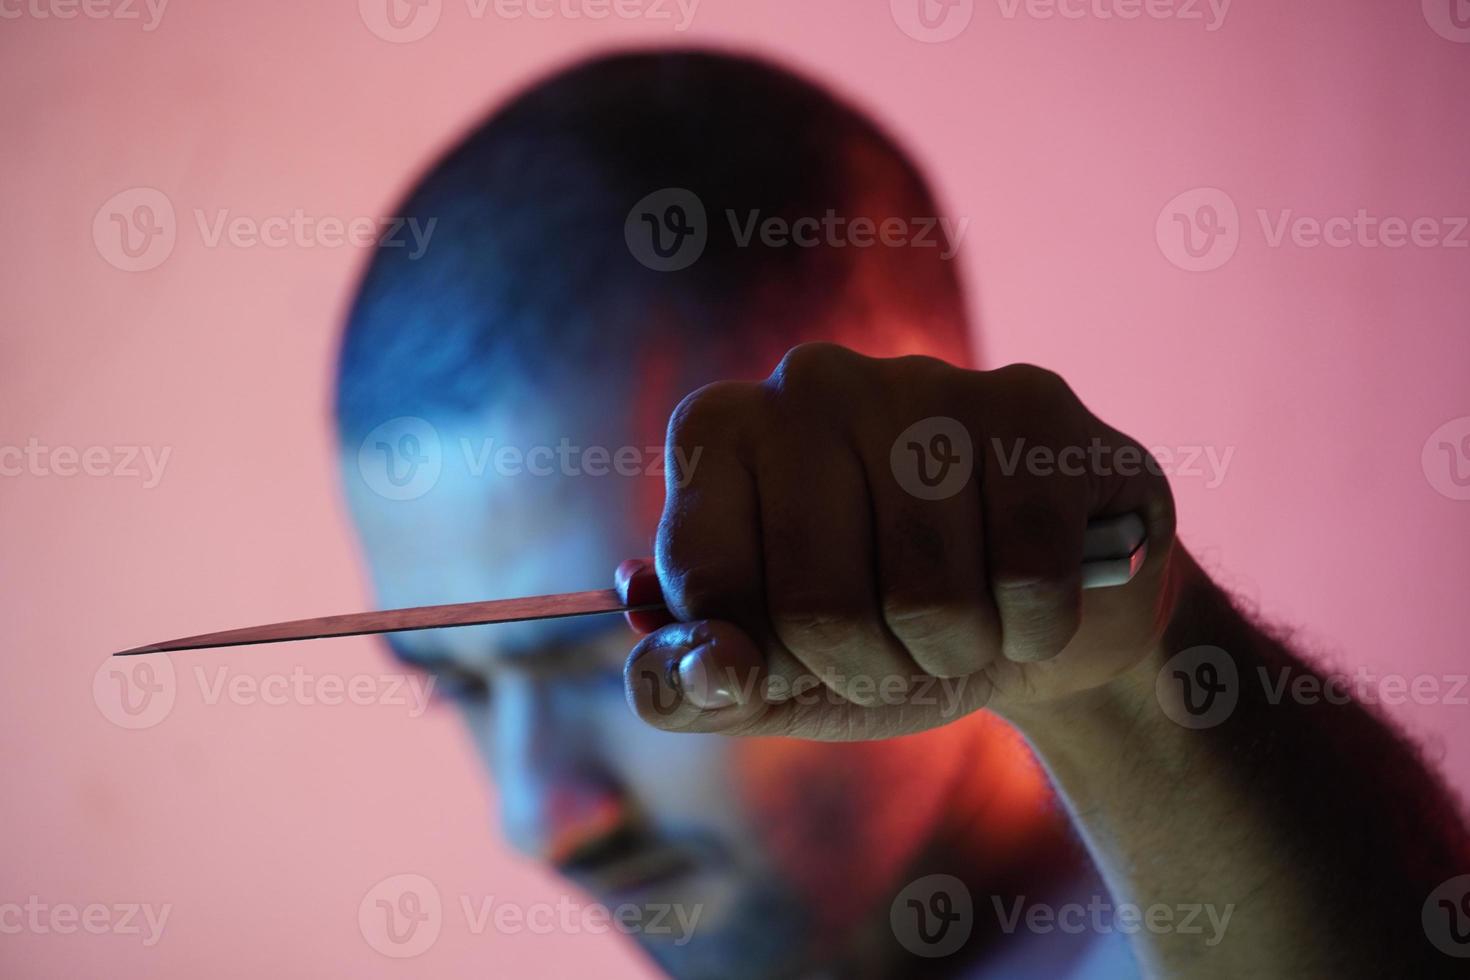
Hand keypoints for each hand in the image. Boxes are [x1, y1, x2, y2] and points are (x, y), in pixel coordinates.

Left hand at [618, 343, 1179, 739]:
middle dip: (867, 669)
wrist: (1028, 607)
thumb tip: (696, 671)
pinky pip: (1028, 580)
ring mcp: (924, 383)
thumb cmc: (880, 631)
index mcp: (718, 430)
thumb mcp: (770, 677)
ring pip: (931, 598)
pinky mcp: (1032, 408)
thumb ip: (691, 687)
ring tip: (967, 616)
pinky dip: (1034, 630)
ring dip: (956, 653)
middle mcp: (809, 381)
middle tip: (898, 645)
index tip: (796, 647)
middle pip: (818, 605)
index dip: (762, 661)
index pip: (710, 591)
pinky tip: (1029, 594)